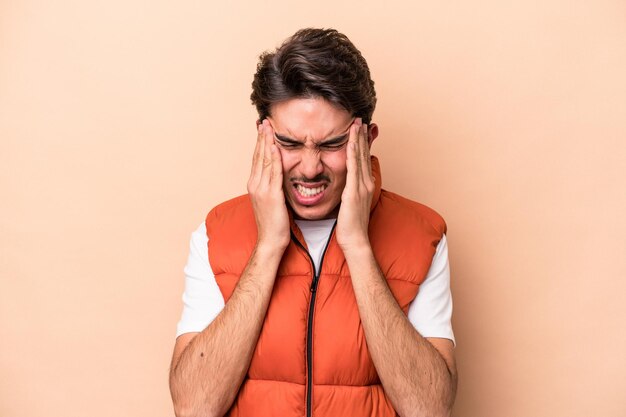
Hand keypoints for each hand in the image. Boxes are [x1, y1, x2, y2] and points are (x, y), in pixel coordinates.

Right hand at [247, 120, 289, 251]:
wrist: (270, 241)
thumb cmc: (274, 223)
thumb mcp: (272, 200)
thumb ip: (273, 186)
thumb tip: (279, 176)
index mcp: (255, 185)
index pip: (257, 158)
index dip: (260, 142)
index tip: (263, 128)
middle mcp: (255, 184)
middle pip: (258, 155)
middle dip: (262, 137)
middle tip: (264, 120)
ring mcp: (261, 189)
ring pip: (264, 160)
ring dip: (267, 142)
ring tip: (269, 127)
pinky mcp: (271, 195)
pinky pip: (273, 172)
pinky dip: (274, 158)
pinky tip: (275, 147)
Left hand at [336, 118, 374, 253]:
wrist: (355, 240)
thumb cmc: (351, 225)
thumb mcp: (352, 203)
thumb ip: (351, 190)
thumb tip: (348, 184)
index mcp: (365, 184)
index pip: (362, 159)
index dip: (361, 143)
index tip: (359, 129)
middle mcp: (366, 182)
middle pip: (363, 154)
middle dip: (362, 136)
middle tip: (360, 119)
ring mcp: (361, 186)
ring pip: (359, 157)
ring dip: (358, 139)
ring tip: (357, 124)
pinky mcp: (354, 191)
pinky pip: (352, 168)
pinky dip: (352, 153)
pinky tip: (350, 142)